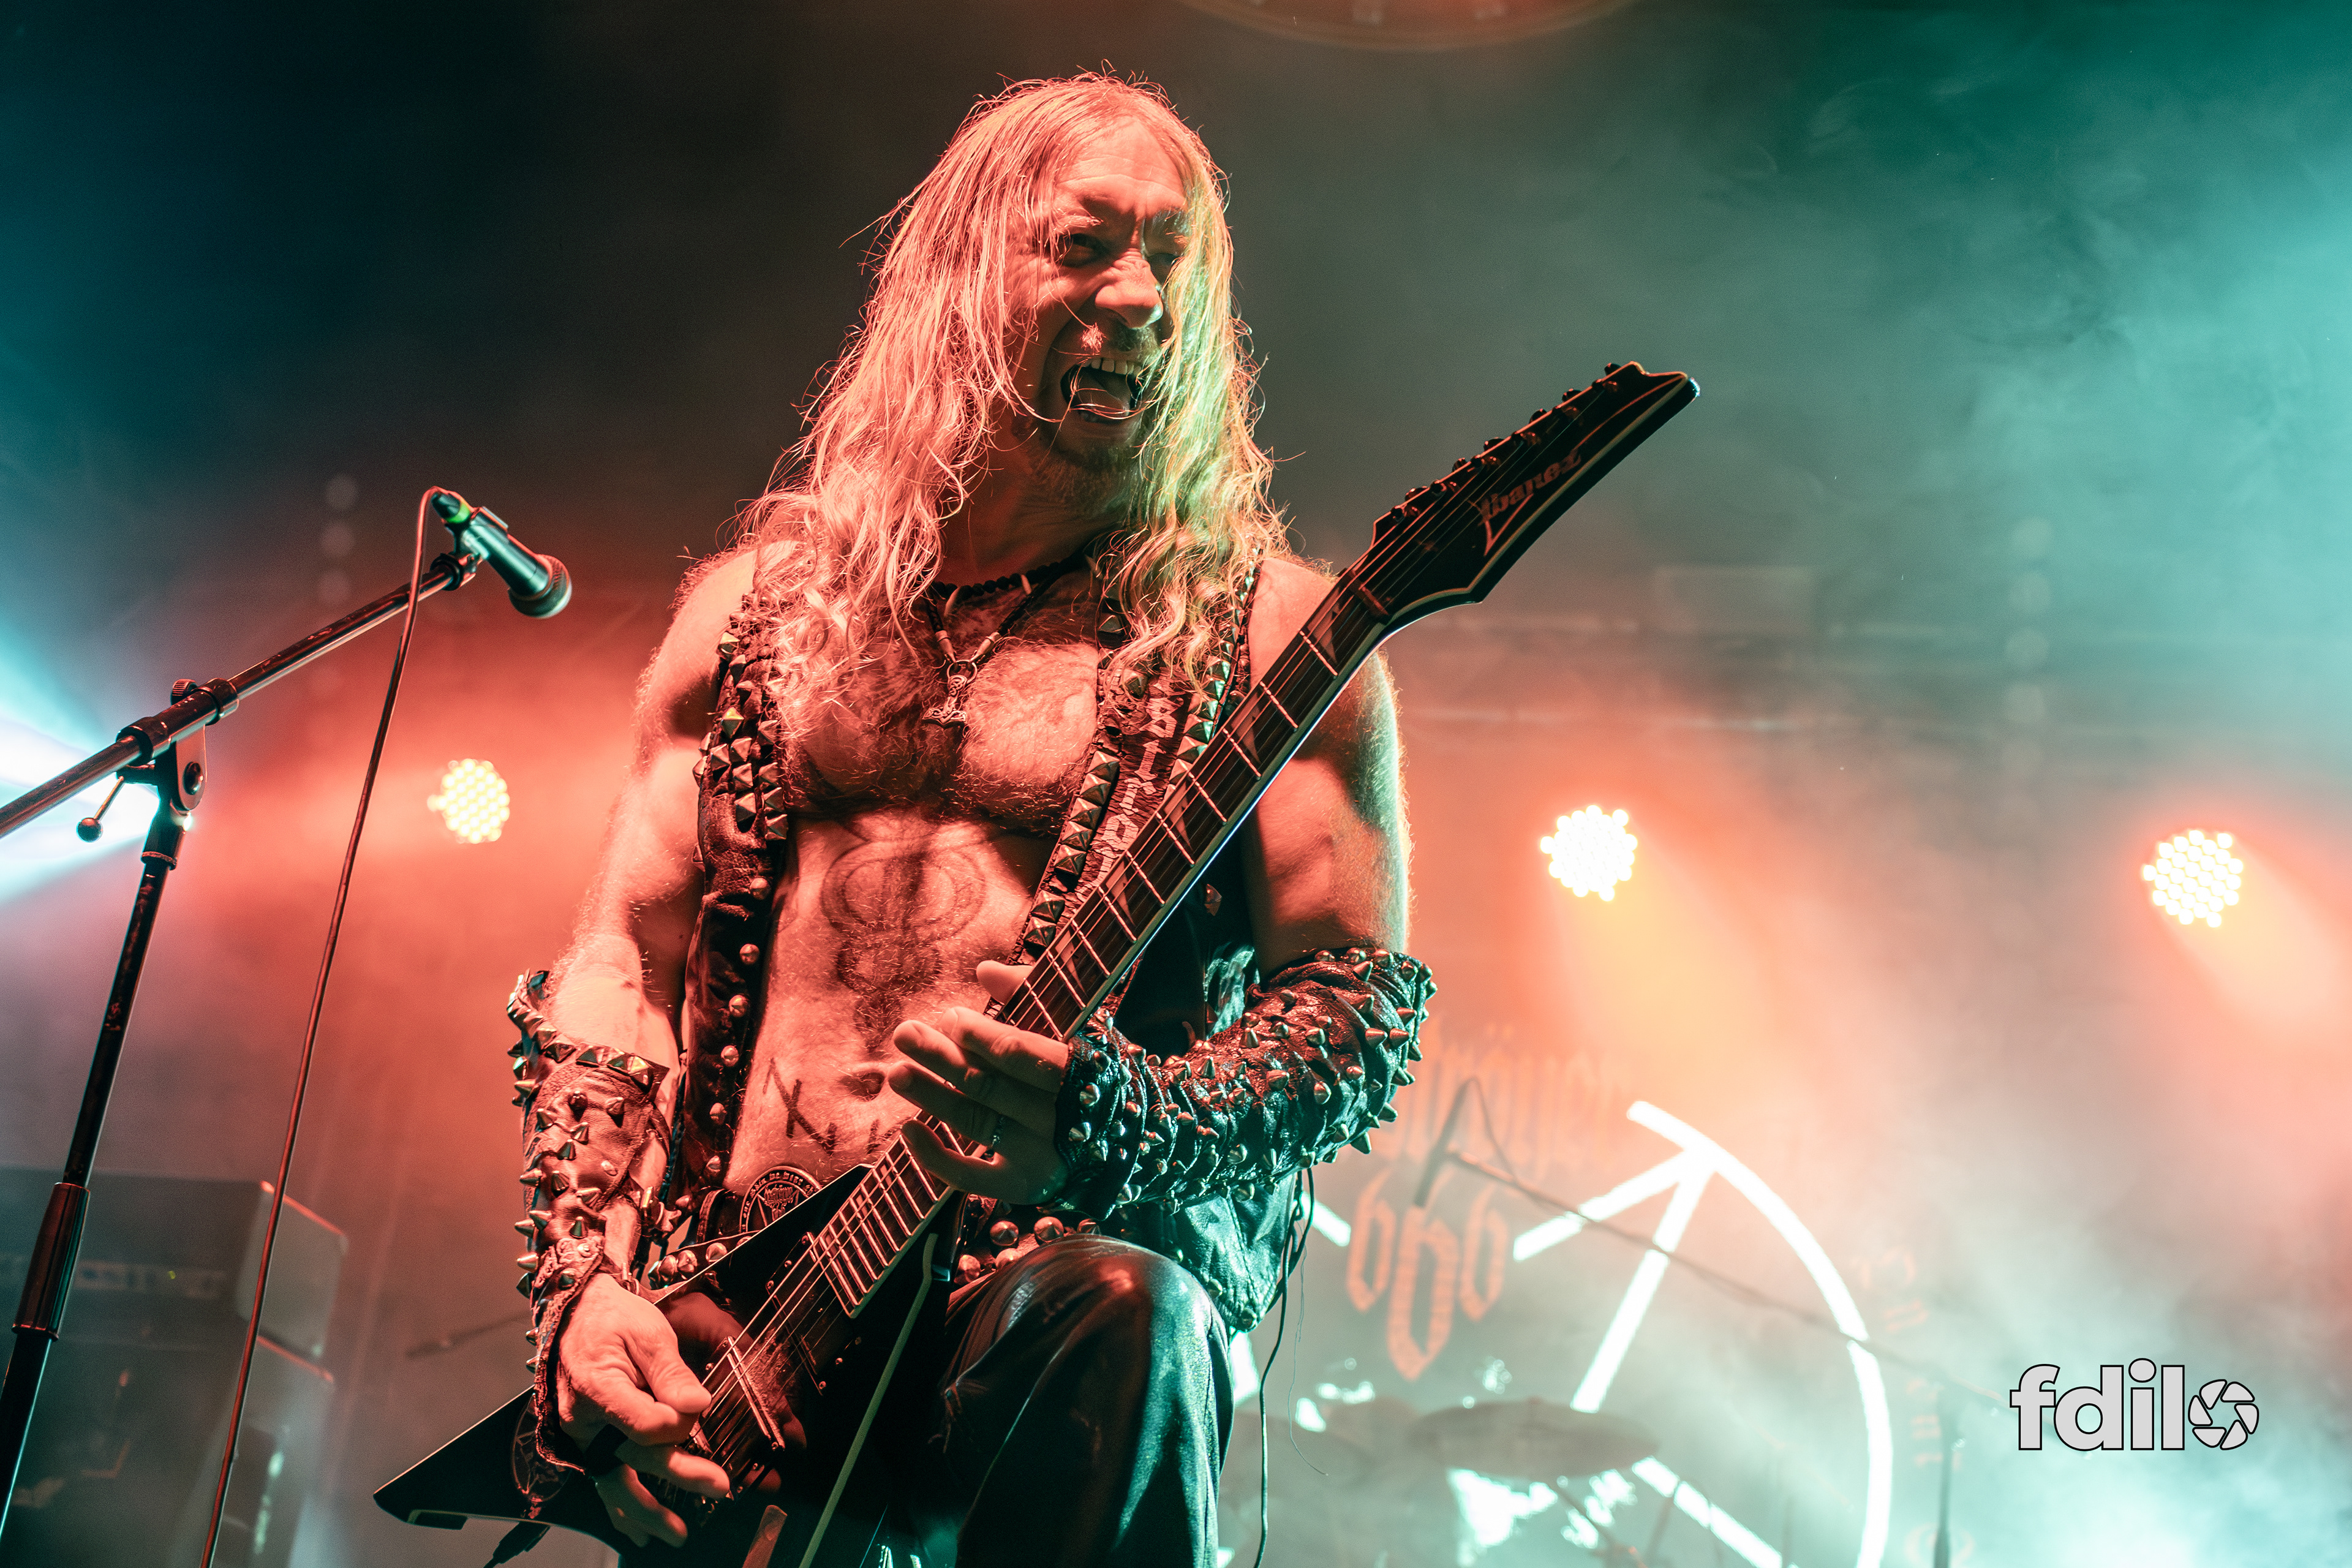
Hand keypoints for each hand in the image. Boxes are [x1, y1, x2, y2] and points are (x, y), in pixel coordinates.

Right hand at [557, 1274, 730, 1547]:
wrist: (576, 1314)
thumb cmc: (613, 1319)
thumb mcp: (647, 1332)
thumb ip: (670, 1371)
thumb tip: (697, 1406)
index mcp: (598, 1387)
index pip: (644, 1423)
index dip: (676, 1422)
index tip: (697, 1409)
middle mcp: (585, 1420)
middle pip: (636, 1454)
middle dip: (679, 1473)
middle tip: (719, 1487)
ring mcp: (583, 1435)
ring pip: (614, 1480)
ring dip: (645, 1510)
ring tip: (674, 1534)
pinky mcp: (588, 1441)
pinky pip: (604, 1478)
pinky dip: (621, 1506)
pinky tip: (638, 1531)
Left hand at [887, 960, 1071, 1200]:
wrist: (1135, 1140)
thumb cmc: (1095, 1073)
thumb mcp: (1077, 1027)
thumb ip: (1033, 994)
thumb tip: (985, 969)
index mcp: (1078, 1074)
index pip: (1020, 1055)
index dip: (979, 1036)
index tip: (948, 1017)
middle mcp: (1059, 1119)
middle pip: (988, 1085)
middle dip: (942, 1057)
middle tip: (905, 1034)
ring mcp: (1040, 1156)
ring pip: (976, 1123)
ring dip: (931, 1097)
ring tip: (897, 1072)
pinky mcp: (1022, 1185)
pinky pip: (972, 1177)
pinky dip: (937, 1158)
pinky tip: (908, 1131)